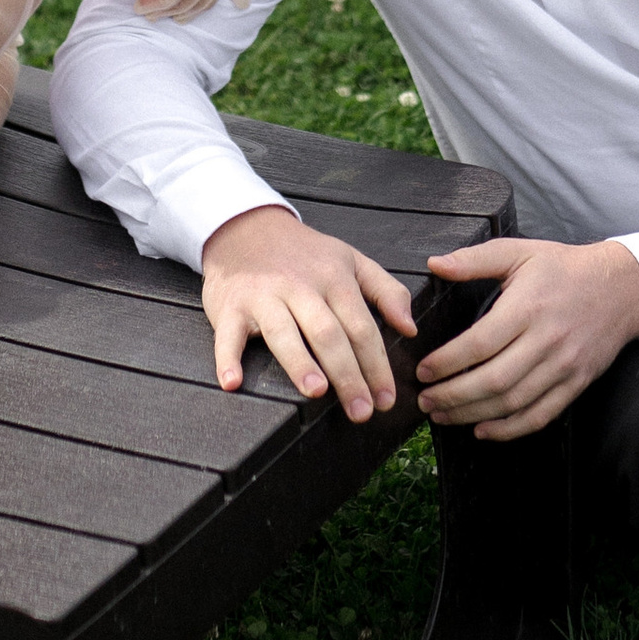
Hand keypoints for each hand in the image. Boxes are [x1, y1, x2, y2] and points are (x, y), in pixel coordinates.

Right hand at [201, 203, 413, 421]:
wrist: (246, 227)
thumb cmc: (304, 253)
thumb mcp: (351, 260)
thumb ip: (387, 291)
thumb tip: (411, 328)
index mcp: (334, 279)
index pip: (361, 327)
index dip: (377, 365)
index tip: (386, 399)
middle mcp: (300, 288)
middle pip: (328, 334)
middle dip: (348, 374)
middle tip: (361, 411)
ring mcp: (264, 296)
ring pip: (284, 332)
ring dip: (300, 363)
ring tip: (317, 392)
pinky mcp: (231, 306)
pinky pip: (228, 334)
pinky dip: (227, 358)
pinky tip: (233, 382)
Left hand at [416, 235, 638, 440]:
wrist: (622, 287)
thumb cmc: (565, 268)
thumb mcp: (519, 252)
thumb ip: (474, 259)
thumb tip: (435, 265)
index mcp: (527, 308)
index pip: (479, 344)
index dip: (447, 362)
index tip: (423, 371)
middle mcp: (546, 341)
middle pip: (493, 381)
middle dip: (452, 396)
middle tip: (425, 400)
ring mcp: (564, 366)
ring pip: (513, 402)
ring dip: (472, 415)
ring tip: (443, 415)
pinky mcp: (576, 383)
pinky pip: (541, 415)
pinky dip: (510, 429)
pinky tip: (483, 429)